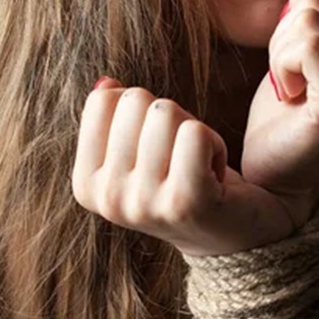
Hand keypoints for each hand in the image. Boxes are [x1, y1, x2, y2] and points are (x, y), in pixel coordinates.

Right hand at [71, 83, 294, 255]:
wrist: (232, 234)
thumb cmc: (182, 180)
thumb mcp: (138, 151)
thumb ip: (114, 117)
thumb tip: (105, 84)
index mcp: (86, 185)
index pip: (103, 100)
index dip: (139, 111)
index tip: (156, 148)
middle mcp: (109, 199)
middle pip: (136, 101)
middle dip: (168, 119)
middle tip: (181, 157)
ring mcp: (144, 203)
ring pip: (166, 112)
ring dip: (193, 130)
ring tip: (197, 165)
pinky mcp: (186, 201)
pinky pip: (195, 133)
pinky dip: (214, 142)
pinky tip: (214, 173)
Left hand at [241, 0, 318, 225]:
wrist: (274, 173)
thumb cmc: (286, 112)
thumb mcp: (305, 47)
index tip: (297, 46)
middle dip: (285, 31)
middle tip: (291, 75)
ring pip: (309, 21)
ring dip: (280, 52)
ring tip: (292, 87)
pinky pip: (308, 46)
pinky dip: (283, 66)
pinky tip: (291, 96)